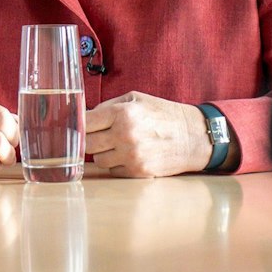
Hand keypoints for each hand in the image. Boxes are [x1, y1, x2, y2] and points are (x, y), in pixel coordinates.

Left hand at [85, 91, 209, 176]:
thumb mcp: (136, 99)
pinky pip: (113, 170)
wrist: (194, 136)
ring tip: (117, 145)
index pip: (85, 123)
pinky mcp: (139, 171)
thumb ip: (107, 106)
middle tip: (99, 136)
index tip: (77, 126)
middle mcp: (125, 135)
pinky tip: (129, 155)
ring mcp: (132, 156)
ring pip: (98, 160)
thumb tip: (83, 116)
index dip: (78, 124)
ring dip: (103, 153)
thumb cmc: (163, 114)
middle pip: (87, 144)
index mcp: (122, 113)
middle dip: (90, 140)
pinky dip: (117, 164)